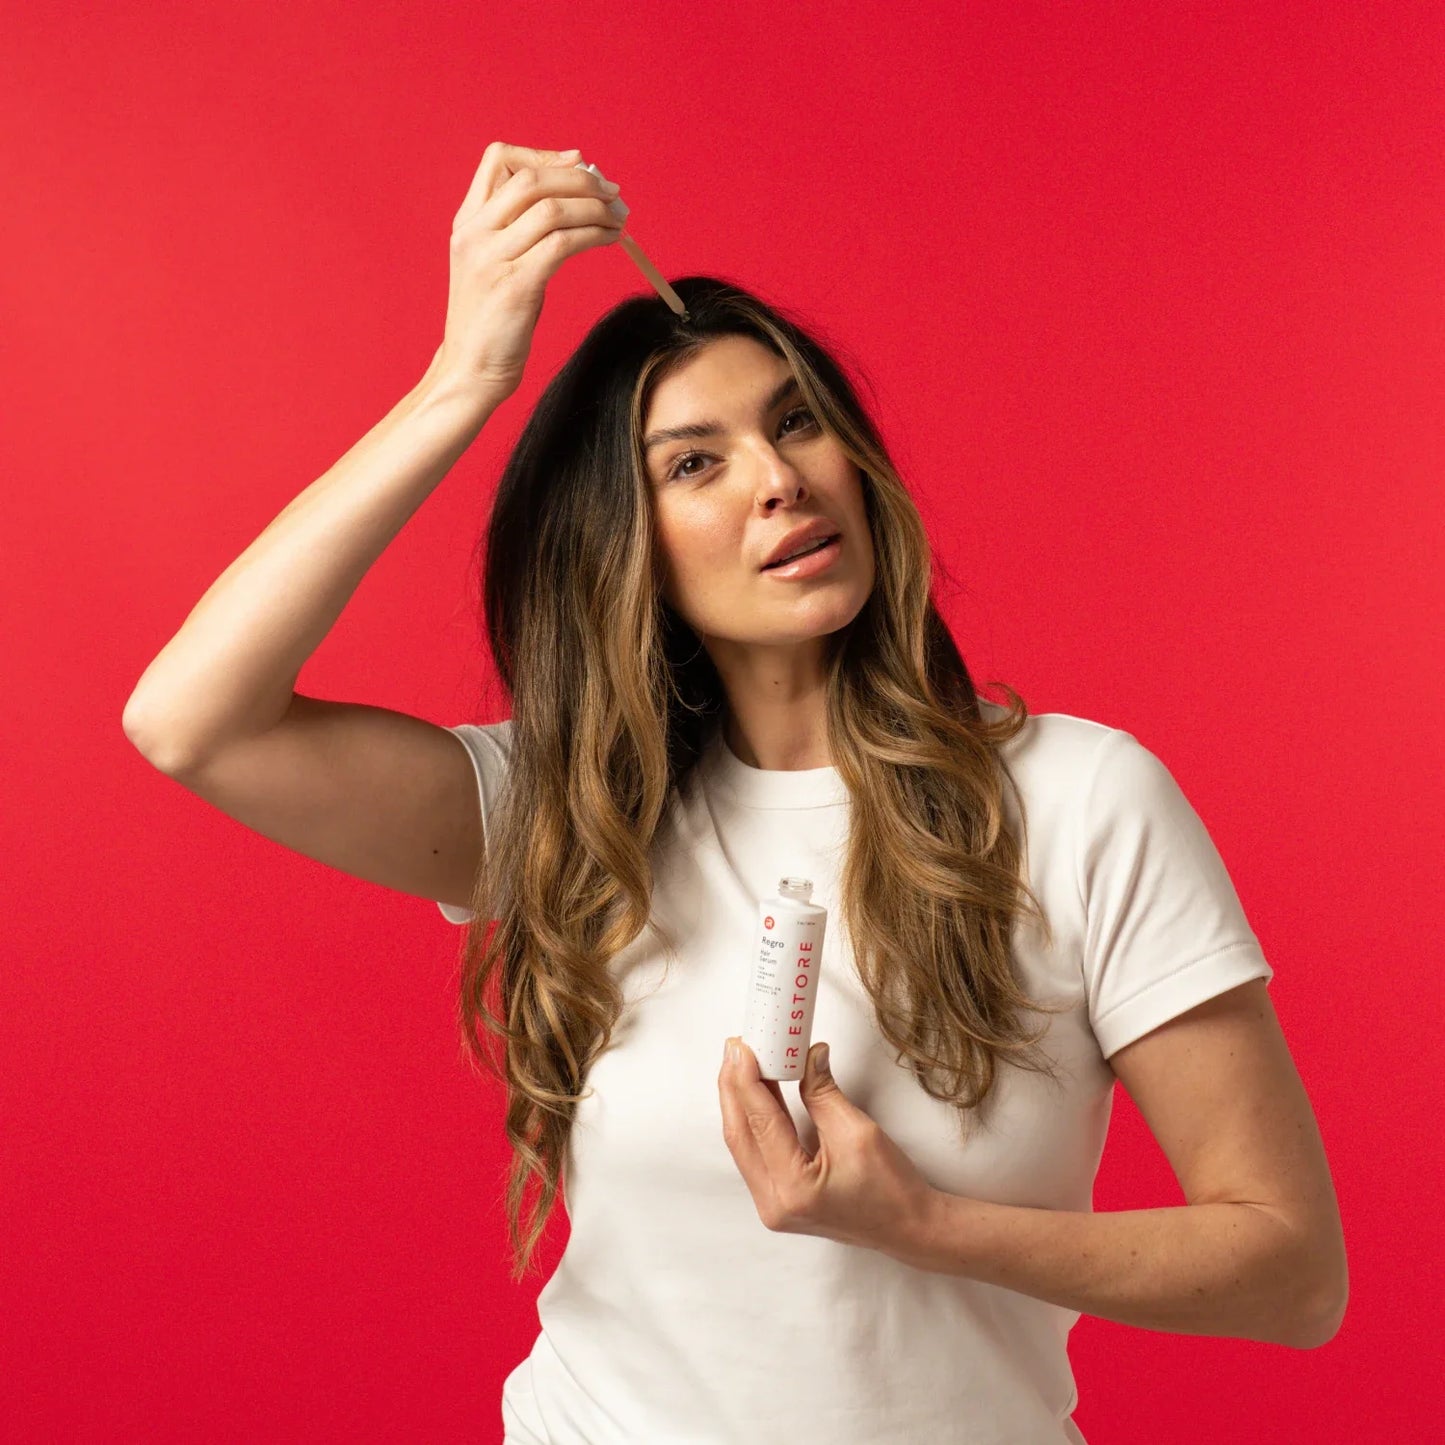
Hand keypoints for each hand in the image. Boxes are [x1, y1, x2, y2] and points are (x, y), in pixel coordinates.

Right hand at [430, 141, 625, 404]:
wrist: (470, 370)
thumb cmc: (492, 321)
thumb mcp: (494, 265)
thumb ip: (517, 230)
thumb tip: (569, 198)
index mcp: (468, 222)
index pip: (499, 159)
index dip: (543, 154)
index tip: (578, 162)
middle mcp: (475, 233)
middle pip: (533, 179)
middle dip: (581, 180)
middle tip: (612, 191)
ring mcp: (492, 258)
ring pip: (552, 208)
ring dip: (594, 208)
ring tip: (618, 217)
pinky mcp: (515, 285)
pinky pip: (563, 243)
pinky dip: (594, 234)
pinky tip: (611, 239)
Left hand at [718, 1036, 938, 1260]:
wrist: (908, 1227)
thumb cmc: (891, 1187)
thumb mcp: (857, 1130)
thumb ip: (822, 1091)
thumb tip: (807, 1054)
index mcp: (793, 1189)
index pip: (760, 1122)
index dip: (747, 1080)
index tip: (742, 1046)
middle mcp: (773, 1204)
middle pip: (740, 1134)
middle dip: (734, 1086)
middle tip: (736, 1047)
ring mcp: (772, 1206)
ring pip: (743, 1143)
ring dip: (741, 1101)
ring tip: (742, 1063)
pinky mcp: (778, 1200)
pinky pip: (754, 1153)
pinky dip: (754, 1120)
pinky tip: (756, 1092)